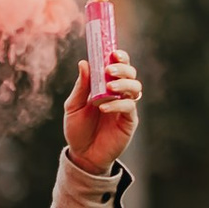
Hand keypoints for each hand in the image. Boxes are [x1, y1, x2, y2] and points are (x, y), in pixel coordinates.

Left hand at [64, 52, 142, 173]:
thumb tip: (84, 63)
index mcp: (105, 85)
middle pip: (131, 73)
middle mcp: (119, 93)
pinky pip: (130, 107)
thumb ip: (81, 86)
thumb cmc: (77, 129)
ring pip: (135, 88)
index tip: (112, 53)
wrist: (82, 154)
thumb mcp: (73, 106)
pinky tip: (104, 107)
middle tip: (110, 70)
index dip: (119, 57)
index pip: (118, 65)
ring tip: (109, 87)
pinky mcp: (129, 121)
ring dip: (123, 84)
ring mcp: (125, 107)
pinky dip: (118, 104)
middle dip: (123, 68)